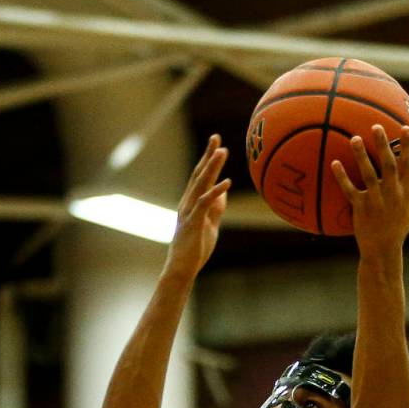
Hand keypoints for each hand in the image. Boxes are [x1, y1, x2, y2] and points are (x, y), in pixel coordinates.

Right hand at [166, 135, 230, 276]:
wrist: (181, 269)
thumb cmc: (194, 250)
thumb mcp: (209, 225)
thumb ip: (215, 209)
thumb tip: (224, 192)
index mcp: (190, 203)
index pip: (199, 177)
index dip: (207, 160)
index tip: (216, 144)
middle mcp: (187, 204)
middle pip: (198, 175)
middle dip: (207, 156)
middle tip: (216, 138)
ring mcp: (189, 212)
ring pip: (201, 185)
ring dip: (212, 167)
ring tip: (222, 152)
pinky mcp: (194, 223)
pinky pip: (205, 203)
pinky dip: (216, 191)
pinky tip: (227, 182)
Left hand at [331, 125, 408, 256]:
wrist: (384, 249)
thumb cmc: (399, 224)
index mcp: (405, 190)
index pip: (408, 164)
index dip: (407, 146)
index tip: (404, 128)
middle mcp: (392, 194)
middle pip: (389, 165)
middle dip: (384, 145)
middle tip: (376, 126)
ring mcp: (376, 201)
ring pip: (369, 175)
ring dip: (361, 156)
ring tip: (354, 138)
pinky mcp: (361, 209)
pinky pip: (350, 190)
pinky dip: (342, 177)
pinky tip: (334, 163)